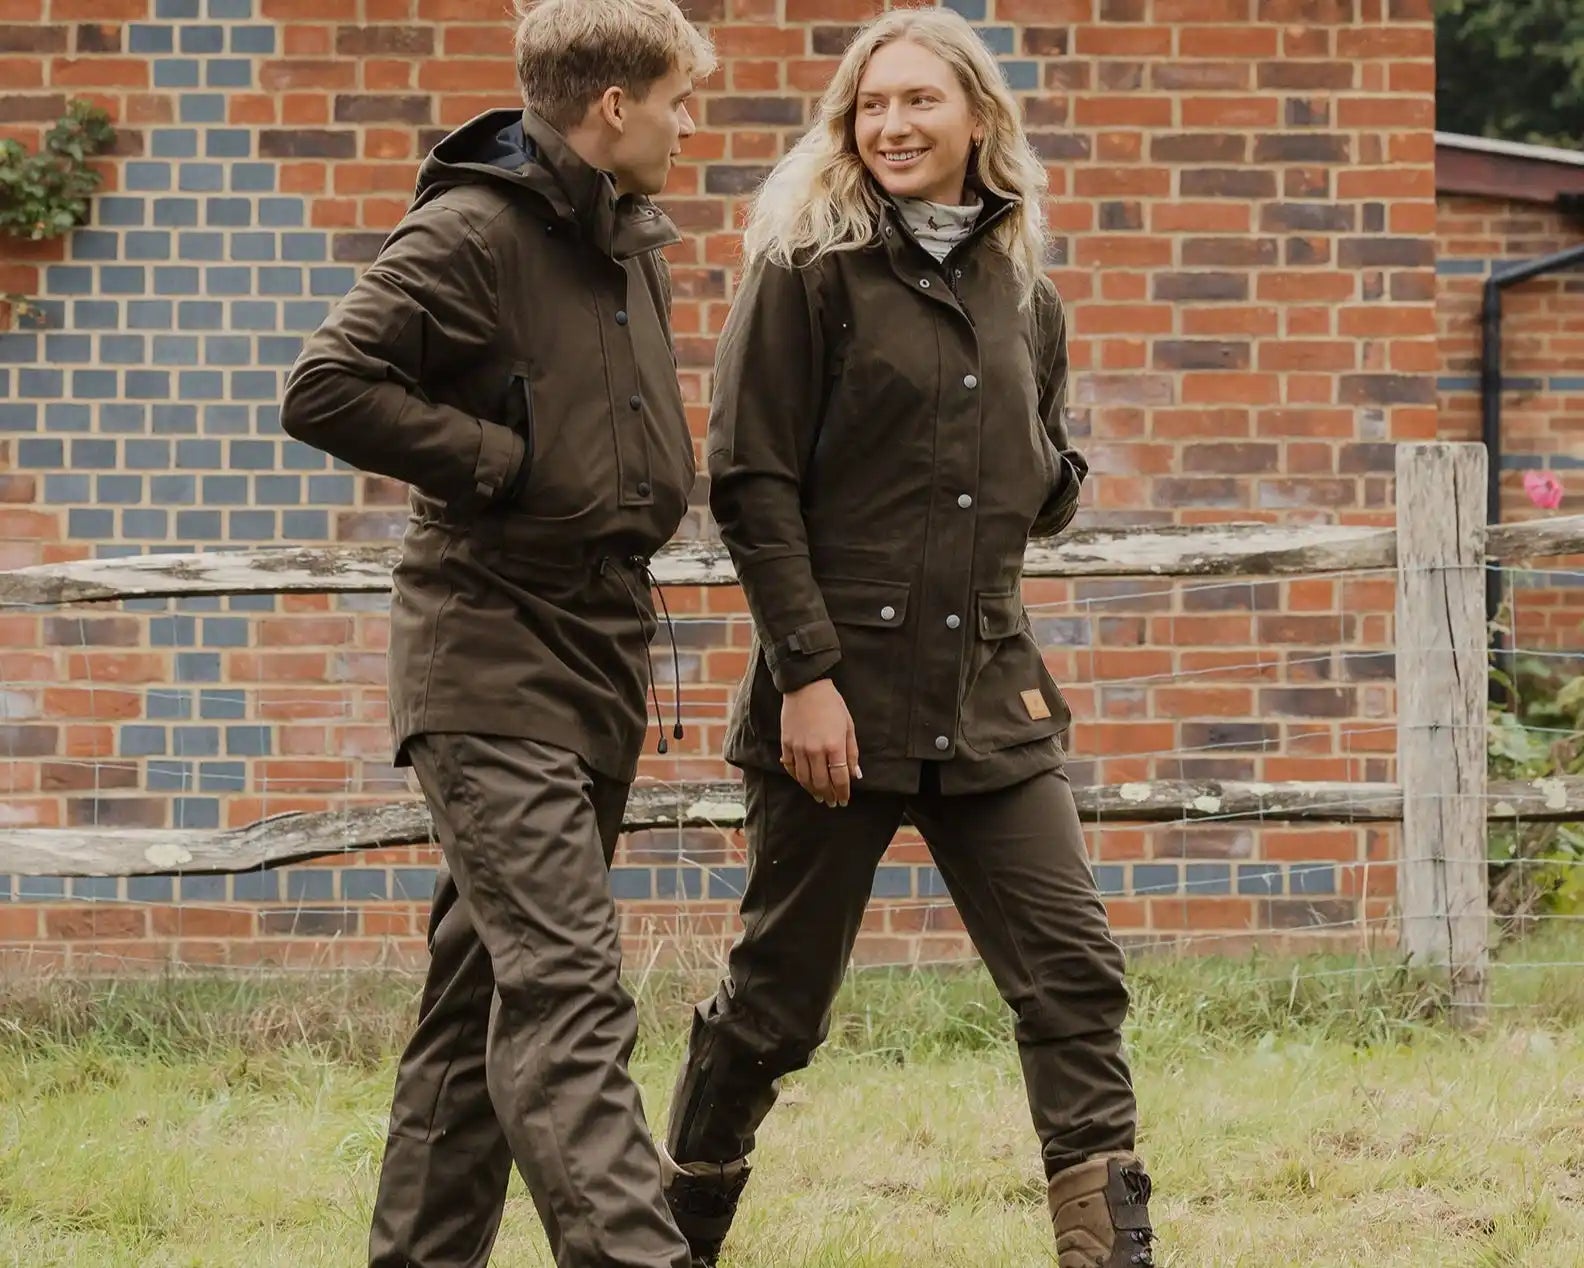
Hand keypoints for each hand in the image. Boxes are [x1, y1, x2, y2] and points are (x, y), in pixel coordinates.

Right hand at [780, 678, 861, 806]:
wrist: (806, 687)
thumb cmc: (832, 705)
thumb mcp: (848, 726)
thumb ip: (852, 752)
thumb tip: (855, 775)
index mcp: (834, 746)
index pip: (839, 778)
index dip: (842, 792)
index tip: (844, 800)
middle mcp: (815, 750)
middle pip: (821, 782)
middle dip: (828, 795)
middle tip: (832, 802)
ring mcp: (798, 748)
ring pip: (805, 779)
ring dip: (813, 791)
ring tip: (819, 796)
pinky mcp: (786, 744)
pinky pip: (791, 768)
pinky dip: (797, 778)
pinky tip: (803, 782)